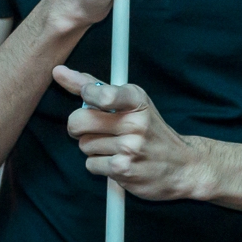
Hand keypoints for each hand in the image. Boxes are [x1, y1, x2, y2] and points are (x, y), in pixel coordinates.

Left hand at [51, 66, 211, 201]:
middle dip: (79, 126)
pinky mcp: (124, 169)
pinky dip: (99, 165)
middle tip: (94, 128)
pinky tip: (118, 162)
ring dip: (93, 148)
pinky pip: (91, 164)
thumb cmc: (149, 130)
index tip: (90, 97)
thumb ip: (94, 86)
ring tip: (115, 147)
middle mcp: (136, 122)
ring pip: (84, 145)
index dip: (86, 95)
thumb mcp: (130, 102)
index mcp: (136, 99)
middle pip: (79, 120)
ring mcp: (130, 147)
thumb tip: (59, 71)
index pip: (101, 93)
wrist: (182, 166)